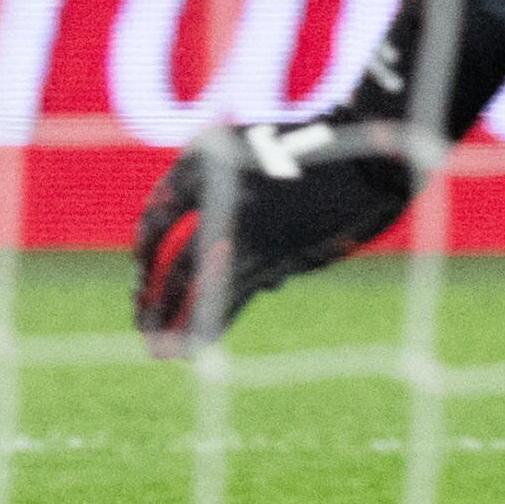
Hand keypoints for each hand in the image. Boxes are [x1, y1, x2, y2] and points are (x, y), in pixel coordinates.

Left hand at [130, 116, 413, 354]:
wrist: (365, 159)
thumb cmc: (311, 157)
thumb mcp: (248, 154)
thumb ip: (216, 194)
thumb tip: (206, 259)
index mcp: (200, 160)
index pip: (156, 214)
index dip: (143, 254)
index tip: (138, 281)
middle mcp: (213, 192)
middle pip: (168, 255)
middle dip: (151, 297)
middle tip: (140, 324)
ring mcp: (240, 224)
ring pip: (191, 282)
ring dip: (171, 319)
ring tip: (157, 348)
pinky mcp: (269, 254)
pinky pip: (228, 297)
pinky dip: (208, 324)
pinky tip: (193, 346)